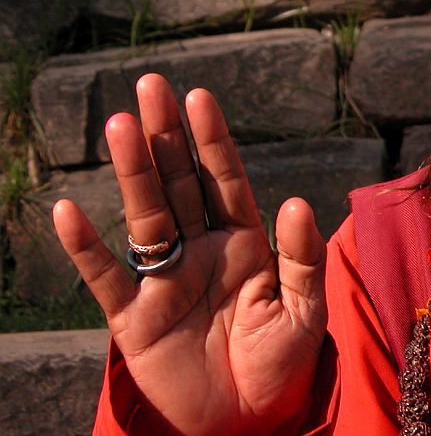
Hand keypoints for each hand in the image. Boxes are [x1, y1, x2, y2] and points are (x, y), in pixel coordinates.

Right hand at [53, 74, 327, 434]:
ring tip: (119, 125)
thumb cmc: (281, 361)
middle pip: (179, 184)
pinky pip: (105, 277)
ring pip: (145, 216)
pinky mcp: (134, 318)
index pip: (225, 180)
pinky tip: (68, 212)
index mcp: (244, 243)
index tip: (198, 96)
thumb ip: (301, 257)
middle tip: (150, 86)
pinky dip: (85, 247)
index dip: (212, 140)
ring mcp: (165, 280)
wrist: (247, 419)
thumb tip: (298, 201)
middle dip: (166, 137)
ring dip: (132, 173)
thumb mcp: (304, 310)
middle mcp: (201, 251)